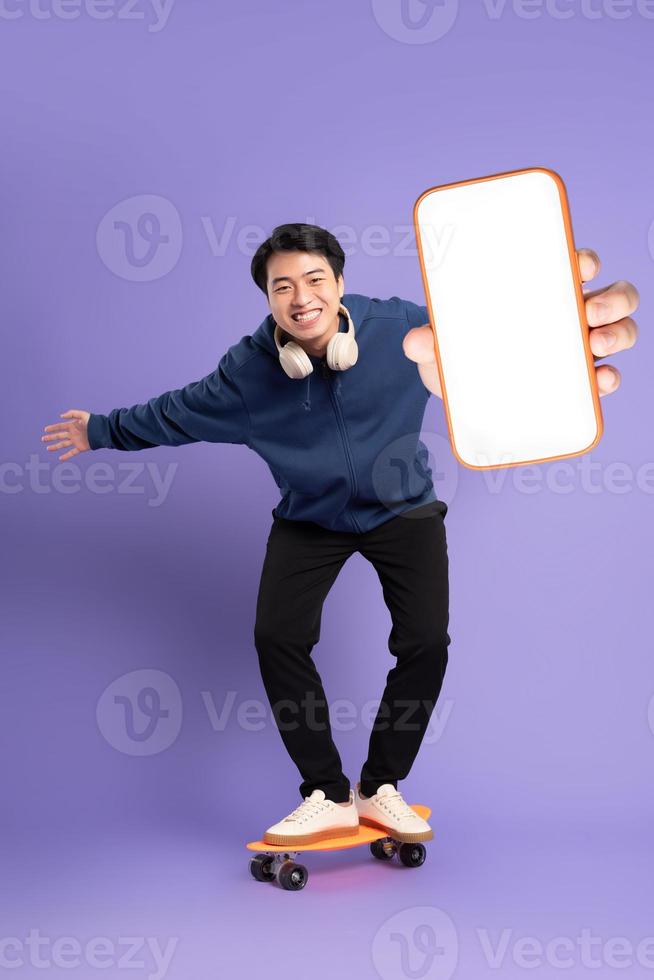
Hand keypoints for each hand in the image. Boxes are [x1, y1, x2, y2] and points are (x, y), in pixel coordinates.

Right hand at [41, 409, 90, 461]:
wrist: (103, 432)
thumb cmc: (94, 422)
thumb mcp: (83, 415)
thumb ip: (72, 414)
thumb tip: (61, 416)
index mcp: (73, 426)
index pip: (60, 427)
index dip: (53, 428)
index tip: (45, 430)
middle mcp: (73, 434)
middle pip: (59, 436)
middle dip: (51, 437)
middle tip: (43, 439)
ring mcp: (76, 441)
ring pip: (63, 444)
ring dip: (55, 446)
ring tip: (48, 448)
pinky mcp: (81, 448)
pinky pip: (72, 452)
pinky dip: (66, 456)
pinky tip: (60, 458)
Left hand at [403, 247, 638, 398]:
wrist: (460, 394)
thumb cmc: (458, 356)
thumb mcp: (441, 346)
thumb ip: (427, 342)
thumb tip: (414, 341)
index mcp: (541, 292)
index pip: (575, 266)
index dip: (586, 261)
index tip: (580, 265)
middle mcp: (568, 314)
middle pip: (612, 294)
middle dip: (613, 299)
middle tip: (590, 313)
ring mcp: (578, 347)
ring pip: (619, 329)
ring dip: (618, 333)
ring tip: (595, 345)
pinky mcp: (579, 382)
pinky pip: (607, 376)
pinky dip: (609, 378)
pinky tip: (600, 381)